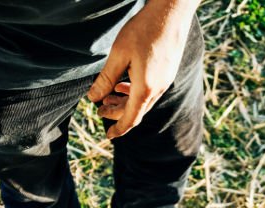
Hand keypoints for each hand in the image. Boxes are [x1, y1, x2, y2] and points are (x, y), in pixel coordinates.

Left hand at [87, 0, 195, 137]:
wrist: (171, 13)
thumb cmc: (144, 30)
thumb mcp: (119, 55)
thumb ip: (106, 79)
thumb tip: (93, 98)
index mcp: (145, 88)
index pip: (130, 118)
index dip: (118, 129)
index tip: (108, 136)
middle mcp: (158, 89)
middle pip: (136, 111)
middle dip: (117, 113)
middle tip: (99, 110)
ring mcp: (165, 81)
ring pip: (142, 101)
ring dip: (125, 102)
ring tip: (108, 97)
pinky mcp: (167, 72)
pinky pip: (150, 90)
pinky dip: (135, 93)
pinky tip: (124, 84)